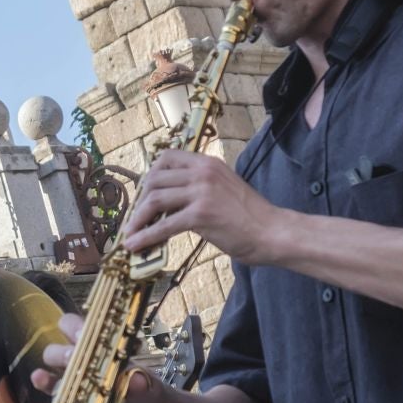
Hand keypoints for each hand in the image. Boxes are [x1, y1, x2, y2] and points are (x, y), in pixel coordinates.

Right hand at [29, 314, 166, 402]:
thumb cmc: (146, 390)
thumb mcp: (148, 385)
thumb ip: (142, 384)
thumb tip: (136, 380)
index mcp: (95, 349)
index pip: (74, 328)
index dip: (73, 328)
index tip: (80, 336)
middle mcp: (78, 366)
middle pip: (56, 352)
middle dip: (60, 354)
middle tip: (71, 359)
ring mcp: (72, 389)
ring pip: (49, 380)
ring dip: (43, 379)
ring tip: (40, 379)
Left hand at [119, 148, 285, 263]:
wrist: (273, 231)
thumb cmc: (251, 216)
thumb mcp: (224, 188)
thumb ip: (200, 188)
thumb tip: (172, 201)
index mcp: (208, 163)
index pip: (167, 158)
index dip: (150, 176)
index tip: (144, 194)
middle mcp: (203, 172)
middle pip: (154, 179)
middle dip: (140, 200)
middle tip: (136, 217)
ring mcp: (201, 192)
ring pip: (154, 200)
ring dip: (137, 219)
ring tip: (130, 233)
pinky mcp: (201, 215)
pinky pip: (163, 225)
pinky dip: (145, 236)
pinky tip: (134, 245)